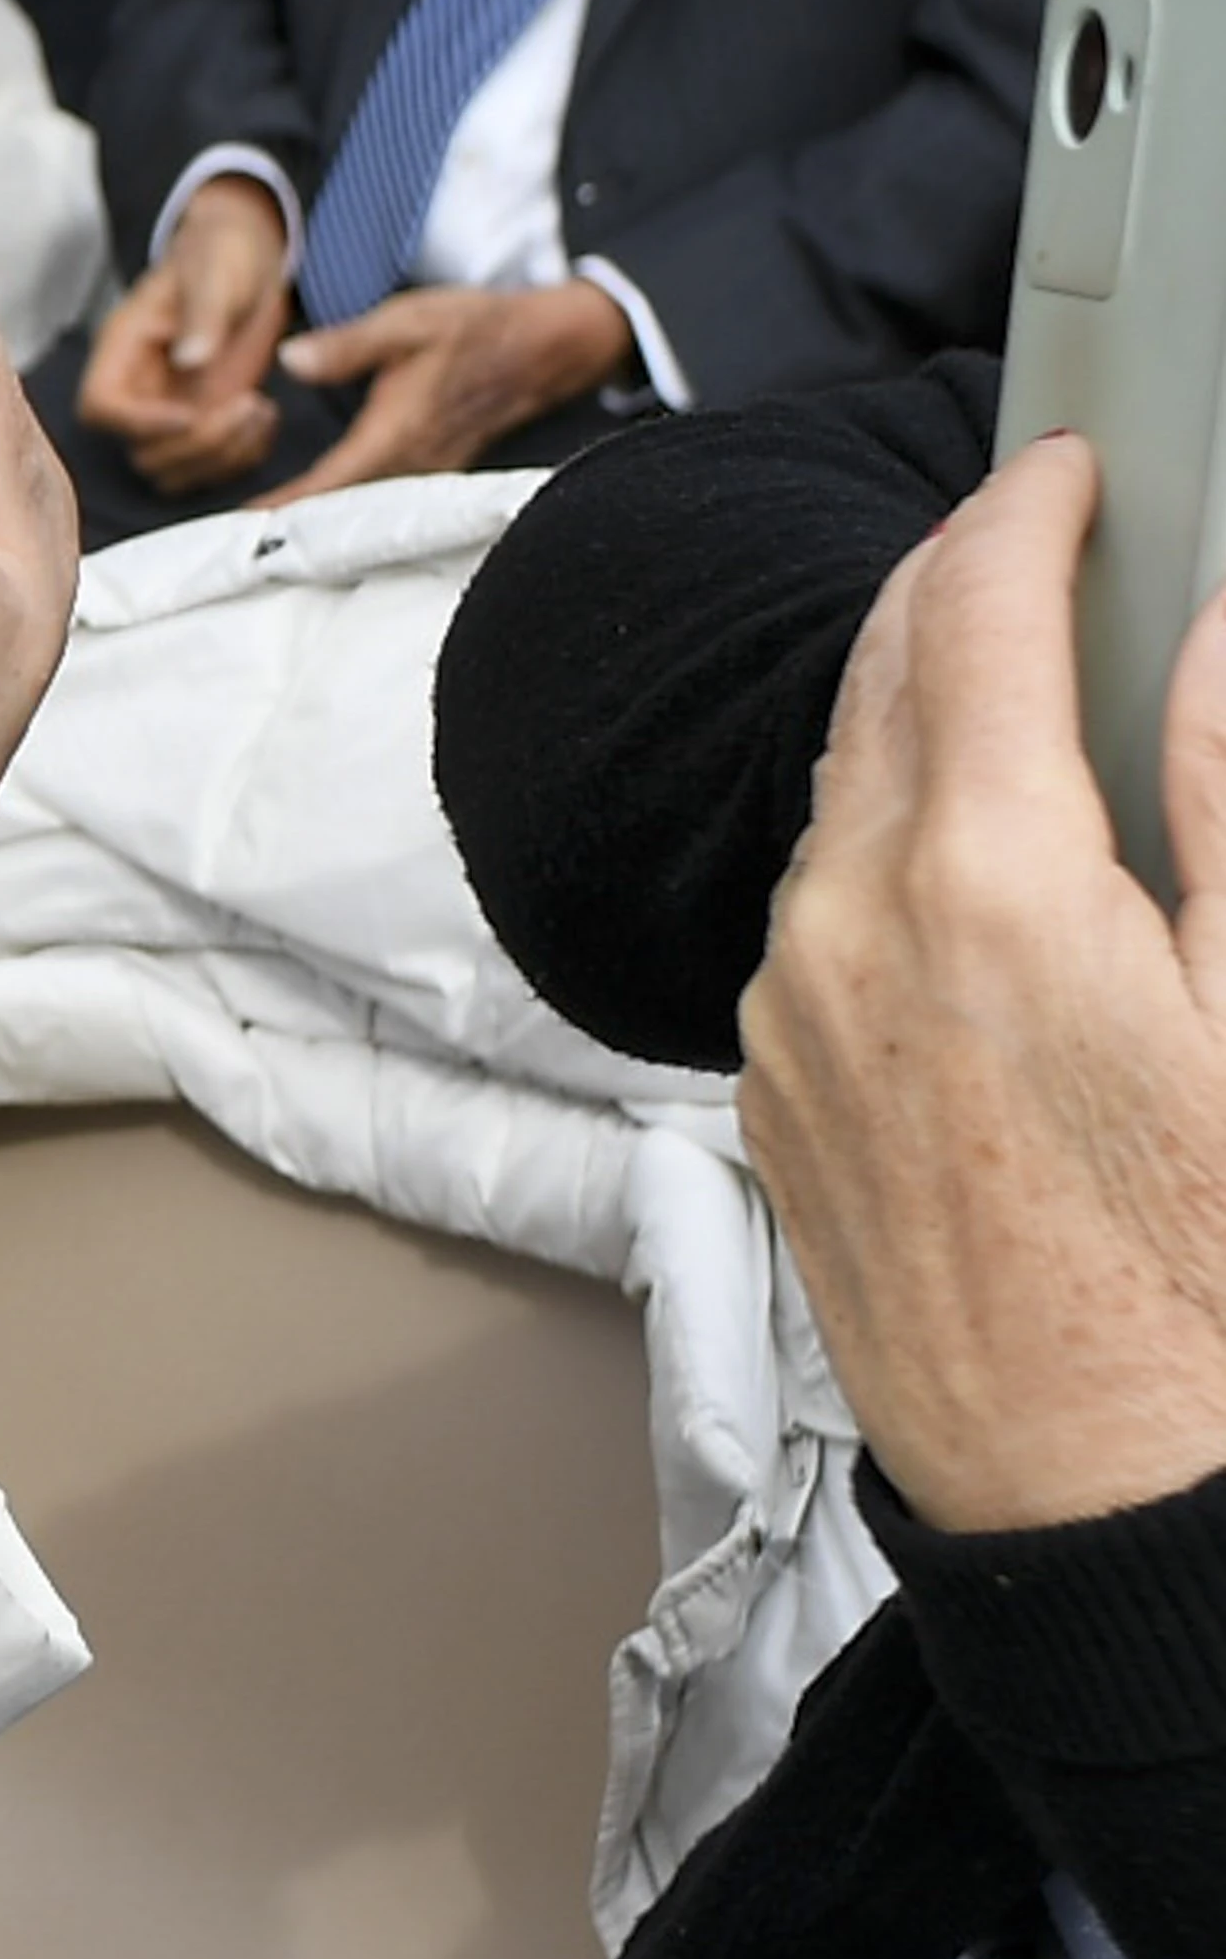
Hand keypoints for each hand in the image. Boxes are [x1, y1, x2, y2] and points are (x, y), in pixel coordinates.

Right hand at [71, 170, 296, 491]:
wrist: (246, 259)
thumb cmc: (221, 254)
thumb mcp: (215, 271)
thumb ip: (204, 313)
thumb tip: (192, 358)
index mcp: (124, 348)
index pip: (101, 406)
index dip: (140, 423)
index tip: (192, 412)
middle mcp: (141, 389)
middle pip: (142, 452)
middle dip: (200, 443)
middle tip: (249, 404)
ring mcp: (172, 410)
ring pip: (175, 471)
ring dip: (223, 457)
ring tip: (262, 411)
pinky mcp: (205, 422)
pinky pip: (211, 468)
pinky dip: (243, 456)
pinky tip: (267, 417)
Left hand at [259, 272, 630, 498]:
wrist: (544, 344)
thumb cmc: (475, 328)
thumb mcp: (406, 322)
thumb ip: (346, 345)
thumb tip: (290, 361)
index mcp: (397, 435)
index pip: (329, 487)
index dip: (284, 510)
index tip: (240, 529)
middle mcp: (414, 464)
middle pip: (344, 509)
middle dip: (292, 525)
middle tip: (232, 541)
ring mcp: (430, 470)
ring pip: (366, 507)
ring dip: (322, 519)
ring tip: (266, 530)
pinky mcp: (438, 467)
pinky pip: (387, 497)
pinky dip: (352, 503)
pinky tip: (325, 505)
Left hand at [743, 434, 1225, 1528]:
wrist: (1105, 1488)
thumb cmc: (1210, 1277)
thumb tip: (1217, 632)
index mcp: (981, 887)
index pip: (972, 621)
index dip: (1025, 518)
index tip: (1068, 470)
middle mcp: (845, 934)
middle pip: (878, 687)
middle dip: (955, 589)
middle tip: (1040, 537)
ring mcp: (791, 1015)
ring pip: (842, 797)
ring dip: (919, 715)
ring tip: (1020, 678)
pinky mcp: (776, 1090)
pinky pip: (821, 911)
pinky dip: (891, 839)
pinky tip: (978, 855)